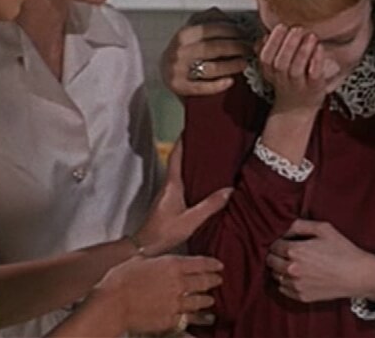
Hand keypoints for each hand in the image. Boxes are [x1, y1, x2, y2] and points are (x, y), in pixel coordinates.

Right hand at [97, 254, 222, 333]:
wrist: (112, 304)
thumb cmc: (120, 280)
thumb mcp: (138, 259)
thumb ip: (152, 258)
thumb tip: (153, 254)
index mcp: (171, 264)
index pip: (200, 263)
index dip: (212, 264)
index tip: (219, 265)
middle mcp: (178, 283)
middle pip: (203, 281)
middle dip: (213, 280)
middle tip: (219, 280)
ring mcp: (176, 302)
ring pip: (199, 301)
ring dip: (207, 299)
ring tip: (210, 299)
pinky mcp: (171, 319)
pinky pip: (189, 318)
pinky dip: (197, 317)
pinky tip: (201, 317)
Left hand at [136, 138, 232, 255]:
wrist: (146, 247)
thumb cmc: (164, 232)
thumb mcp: (191, 220)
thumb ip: (210, 205)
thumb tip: (229, 191)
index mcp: (172, 185)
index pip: (176, 157)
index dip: (182, 142)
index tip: (190, 128)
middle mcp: (168, 186)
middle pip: (178, 161)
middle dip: (189, 148)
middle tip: (203, 139)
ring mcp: (168, 194)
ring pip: (180, 172)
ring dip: (190, 163)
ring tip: (206, 157)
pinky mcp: (170, 203)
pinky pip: (182, 183)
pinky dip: (191, 177)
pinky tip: (202, 183)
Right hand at [161, 8, 250, 96]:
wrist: (163, 70)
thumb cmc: (182, 51)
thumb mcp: (191, 32)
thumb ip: (207, 21)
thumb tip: (229, 17)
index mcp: (185, 34)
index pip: (212, 29)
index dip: (232, 31)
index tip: (245, 33)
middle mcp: (180, 51)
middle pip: (214, 47)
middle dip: (236, 48)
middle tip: (249, 49)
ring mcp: (179, 69)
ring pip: (211, 67)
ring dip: (231, 66)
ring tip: (244, 63)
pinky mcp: (179, 86)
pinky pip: (202, 87)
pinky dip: (218, 85)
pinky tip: (230, 81)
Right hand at [259, 25, 340, 114]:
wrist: (297, 109)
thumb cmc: (287, 82)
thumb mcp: (272, 69)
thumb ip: (269, 50)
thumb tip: (266, 34)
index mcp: (270, 72)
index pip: (266, 57)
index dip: (272, 42)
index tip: (281, 26)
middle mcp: (282, 79)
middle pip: (280, 63)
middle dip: (288, 43)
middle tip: (297, 28)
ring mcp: (299, 85)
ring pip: (296, 69)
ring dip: (303, 50)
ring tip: (310, 35)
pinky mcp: (314, 88)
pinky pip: (314, 75)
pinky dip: (317, 61)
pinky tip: (320, 48)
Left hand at [265, 219, 374, 302]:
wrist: (358, 275)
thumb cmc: (343, 250)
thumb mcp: (324, 229)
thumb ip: (301, 225)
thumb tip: (286, 230)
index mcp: (295, 251)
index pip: (274, 246)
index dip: (279, 242)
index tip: (285, 243)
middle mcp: (291, 269)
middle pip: (271, 261)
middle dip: (276, 255)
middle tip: (285, 253)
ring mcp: (296, 285)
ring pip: (275, 276)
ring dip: (280, 269)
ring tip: (291, 265)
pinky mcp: (302, 297)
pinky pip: (283, 289)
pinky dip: (285, 283)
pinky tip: (296, 277)